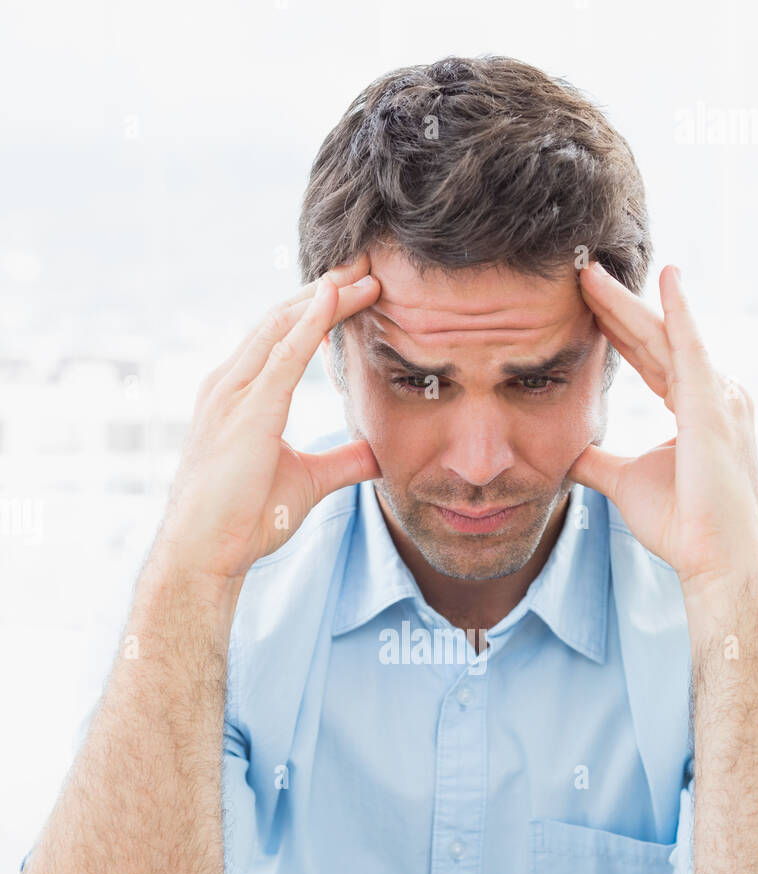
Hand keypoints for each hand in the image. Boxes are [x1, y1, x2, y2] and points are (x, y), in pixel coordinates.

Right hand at [154, 253, 381, 582]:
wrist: (206, 551)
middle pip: (283, 319)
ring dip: (325, 297)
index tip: (359, 290)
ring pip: (282, 325)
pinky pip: (282, 355)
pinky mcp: (246, 410)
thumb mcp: (307, 481)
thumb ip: (342, 461)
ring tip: (364, 274)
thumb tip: (377, 454)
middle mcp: (230, 384)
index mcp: (240, 395)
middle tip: (368, 265)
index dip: (321, 310)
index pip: (284, 337)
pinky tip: (335, 299)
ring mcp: (232, 393)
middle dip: (326, 290)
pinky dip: (310, 324)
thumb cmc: (244, 519)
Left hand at [570, 262, 757, 593]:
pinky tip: (667, 278)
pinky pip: (692, 348)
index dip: (617, 329)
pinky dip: (679, 312)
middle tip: (582, 272)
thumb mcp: (625, 481)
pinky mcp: (713, 406)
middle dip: (617, 305)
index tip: (585, 302)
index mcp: (694, 406)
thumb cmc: (680, 525)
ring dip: (628, 303)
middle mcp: (712, 392)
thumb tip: (566, 454)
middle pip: (654, 338)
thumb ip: (597, 461)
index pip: (649, 356)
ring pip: (663, 336)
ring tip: (592, 273)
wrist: (711, 556)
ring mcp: (716, 396)